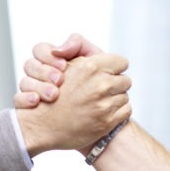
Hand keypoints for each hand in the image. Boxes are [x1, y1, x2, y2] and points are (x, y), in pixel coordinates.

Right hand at [14, 33, 102, 107]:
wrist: (102, 108)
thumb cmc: (98, 80)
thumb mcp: (93, 59)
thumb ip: (78, 44)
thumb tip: (59, 49)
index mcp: (53, 60)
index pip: (40, 49)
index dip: (48, 56)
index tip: (64, 66)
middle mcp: (41, 74)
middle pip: (29, 65)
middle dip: (44, 72)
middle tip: (60, 80)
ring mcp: (34, 90)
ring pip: (23, 82)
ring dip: (38, 87)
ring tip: (53, 95)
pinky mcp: (29, 107)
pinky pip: (18, 100)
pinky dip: (25, 100)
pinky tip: (36, 102)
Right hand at [15, 53, 131, 155]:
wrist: (43, 126)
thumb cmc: (54, 92)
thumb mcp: (63, 62)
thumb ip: (77, 45)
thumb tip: (95, 53)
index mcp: (90, 67)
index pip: (121, 62)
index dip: (113, 67)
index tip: (105, 73)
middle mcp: (99, 86)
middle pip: (125, 80)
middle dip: (114, 83)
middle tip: (100, 89)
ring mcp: (104, 105)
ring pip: (125, 96)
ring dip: (115, 98)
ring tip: (98, 101)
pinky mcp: (107, 122)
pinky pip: (126, 111)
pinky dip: (117, 112)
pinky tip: (102, 112)